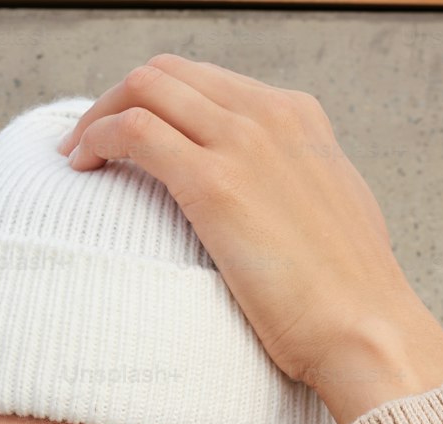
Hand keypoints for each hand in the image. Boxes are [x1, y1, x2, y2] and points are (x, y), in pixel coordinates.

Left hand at [55, 54, 442, 403]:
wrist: (367, 330)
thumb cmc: (350, 301)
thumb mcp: (333, 222)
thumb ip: (298, 196)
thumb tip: (273, 211)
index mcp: (300, 120)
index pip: (211, 83)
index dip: (161, 104)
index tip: (134, 141)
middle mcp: (270, 115)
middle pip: (170, 73)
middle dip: (119, 99)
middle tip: (89, 144)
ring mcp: (243, 143)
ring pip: (146, 88)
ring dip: (99, 115)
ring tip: (75, 157)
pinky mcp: (214, 182)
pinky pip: (135, 131)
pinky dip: (98, 137)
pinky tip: (81, 166)